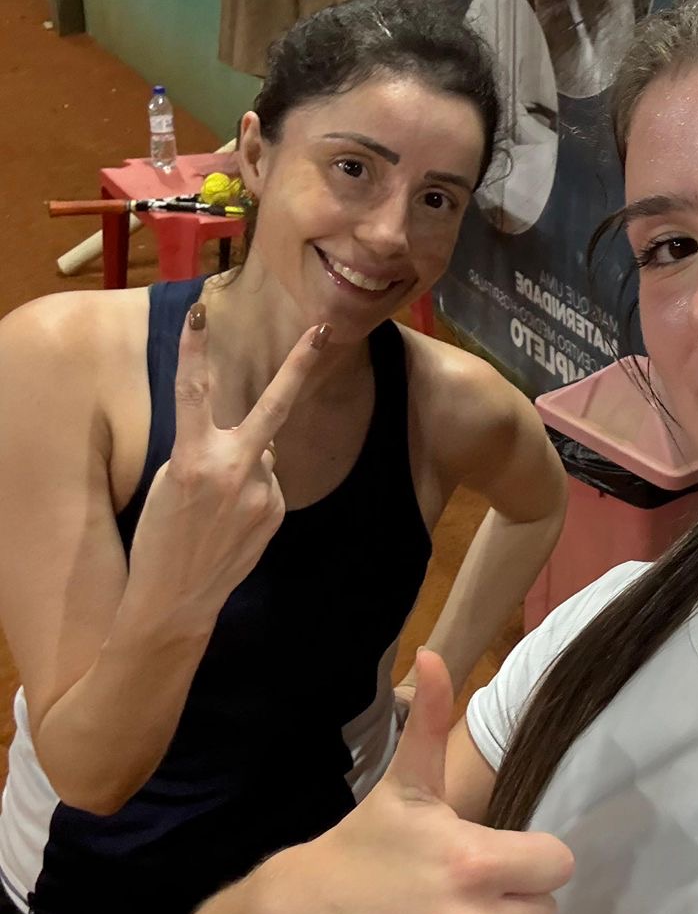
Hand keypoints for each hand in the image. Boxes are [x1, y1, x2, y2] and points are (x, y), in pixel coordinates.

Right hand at [127, 306, 328, 626]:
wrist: (175, 600)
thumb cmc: (159, 537)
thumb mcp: (169, 483)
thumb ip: (210, 450)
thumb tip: (256, 441)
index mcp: (192, 459)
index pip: (192, 392)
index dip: (193, 350)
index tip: (200, 312)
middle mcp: (232, 470)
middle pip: (274, 406)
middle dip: (300, 364)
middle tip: (323, 329)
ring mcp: (261, 493)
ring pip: (262, 453)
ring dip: (244, 463)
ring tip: (215, 505)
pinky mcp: (276, 512)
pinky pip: (266, 483)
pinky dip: (251, 490)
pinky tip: (229, 520)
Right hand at [253, 649, 573, 913]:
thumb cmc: (360, 849)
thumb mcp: (403, 786)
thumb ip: (431, 721)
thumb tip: (435, 651)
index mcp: (473, 862)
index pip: (557, 864)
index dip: (533, 857)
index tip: (502, 854)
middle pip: (544, 912)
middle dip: (516, 897)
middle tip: (470, 887)